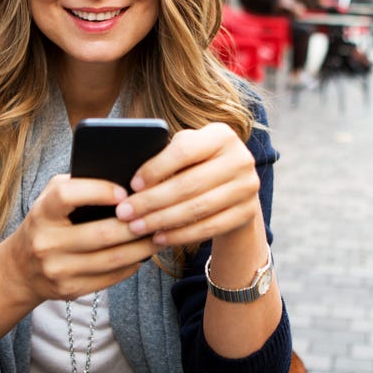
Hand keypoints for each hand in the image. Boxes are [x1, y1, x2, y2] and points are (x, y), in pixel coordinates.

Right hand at [5, 175, 159, 301]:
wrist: (21, 268)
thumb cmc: (47, 223)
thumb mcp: (50, 197)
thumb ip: (78, 185)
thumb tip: (123, 182)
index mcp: (42, 213)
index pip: (68, 196)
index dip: (99, 191)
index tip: (125, 192)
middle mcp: (46, 243)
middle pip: (101, 234)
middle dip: (135, 225)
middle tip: (157, 216)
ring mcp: (57, 270)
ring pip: (111, 259)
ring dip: (141, 248)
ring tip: (158, 236)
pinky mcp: (70, 290)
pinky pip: (110, 278)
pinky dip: (131, 265)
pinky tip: (143, 256)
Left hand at [115, 123, 261, 247]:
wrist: (235, 187)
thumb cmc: (198, 165)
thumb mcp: (187, 152)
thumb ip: (166, 157)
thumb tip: (130, 180)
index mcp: (222, 135)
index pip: (184, 150)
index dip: (156, 168)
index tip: (132, 185)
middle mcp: (241, 158)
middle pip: (189, 184)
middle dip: (152, 201)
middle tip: (124, 213)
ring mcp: (248, 187)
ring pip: (197, 208)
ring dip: (162, 220)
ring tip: (136, 227)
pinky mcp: (247, 213)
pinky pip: (209, 227)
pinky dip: (180, 235)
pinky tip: (159, 238)